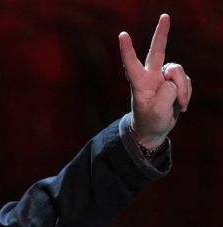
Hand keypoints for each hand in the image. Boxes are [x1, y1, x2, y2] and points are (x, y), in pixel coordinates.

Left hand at [119, 14, 191, 148]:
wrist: (154, 129)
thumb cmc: (149, 121)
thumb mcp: (156, 112)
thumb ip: (165, 95)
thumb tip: (172, 80)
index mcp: (139, 83)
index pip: (131, 64)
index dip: (127, 50)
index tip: (122, 35)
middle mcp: (151, 76)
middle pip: (157, 51)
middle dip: (161, 33)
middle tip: (165, 16)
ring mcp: (164, 77)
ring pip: (178, 73)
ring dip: (182, 90)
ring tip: (178, 105)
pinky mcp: (175, 81)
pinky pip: (186, 82)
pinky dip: (186, 94)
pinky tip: (180, 105)